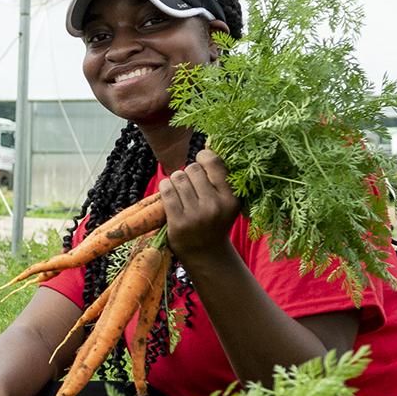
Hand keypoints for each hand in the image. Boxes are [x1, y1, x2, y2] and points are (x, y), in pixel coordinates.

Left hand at [160, 148, 238, 265]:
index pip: (213, 162)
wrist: (206, 254)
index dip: (203, 158)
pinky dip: (165, 188)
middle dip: (188, 173)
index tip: (201, 164)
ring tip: (180, 191)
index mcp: (231, 197)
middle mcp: (215, 206)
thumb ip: (220, 176)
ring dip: (175, 180)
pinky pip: (166, 191)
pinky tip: (169, 193)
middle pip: (192, 169)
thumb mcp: (226, 201)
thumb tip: (209, 141)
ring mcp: (196, 215)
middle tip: (190, 185)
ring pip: (177, 178)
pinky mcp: (178, 222)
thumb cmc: (215, 221)